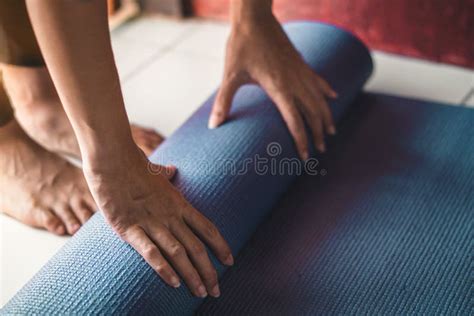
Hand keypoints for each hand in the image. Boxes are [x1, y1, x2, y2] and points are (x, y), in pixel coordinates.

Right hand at [83, 147, 232, 297]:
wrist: (113, 158)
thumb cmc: (134, 165)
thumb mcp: (156, 171)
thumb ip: (167, 174)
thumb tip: (173, 170)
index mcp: (179, 203)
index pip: (207, 228)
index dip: (221, 246)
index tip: (230, 262)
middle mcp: (171, 215)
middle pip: (197, 247)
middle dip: (209, 271)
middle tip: (216, 291)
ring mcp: (152, 222)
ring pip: (179, 253)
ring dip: (192, 275)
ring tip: (201, 293)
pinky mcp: (130, 228)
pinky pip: (151, 252)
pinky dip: (164, 269)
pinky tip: (174, 283)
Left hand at [209, 13, 336, 158]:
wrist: (254, 18)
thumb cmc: (241, 46)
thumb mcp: (230, 76)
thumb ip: (223, 101)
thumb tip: (214, 125)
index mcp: (279, 88)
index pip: (295, 121)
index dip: (301, 141)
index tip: (305, 157)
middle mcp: (295, 81)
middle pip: (313, 113)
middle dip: (317, 133)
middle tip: (320, 150)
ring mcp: (301, 71)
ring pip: (320, 98)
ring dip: (326, 116)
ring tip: (331, 131)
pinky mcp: (301, 62)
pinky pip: (318, 80)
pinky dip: (326, 91)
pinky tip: (333, 97)